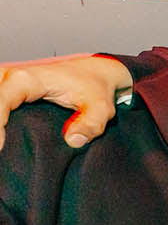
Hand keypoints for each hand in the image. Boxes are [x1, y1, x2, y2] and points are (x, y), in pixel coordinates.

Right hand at [0, 54, 131, 152]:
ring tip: (1, 145)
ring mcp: (7, 80)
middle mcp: (13, 76)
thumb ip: (91, 125)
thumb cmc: (95, 88)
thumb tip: (73, 141)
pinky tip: (2, 134)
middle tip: (2, 150)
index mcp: (30, 79)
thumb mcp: (101, 108)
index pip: (2, 100)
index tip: (0, 147)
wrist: (95, 74)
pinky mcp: (8, 88)